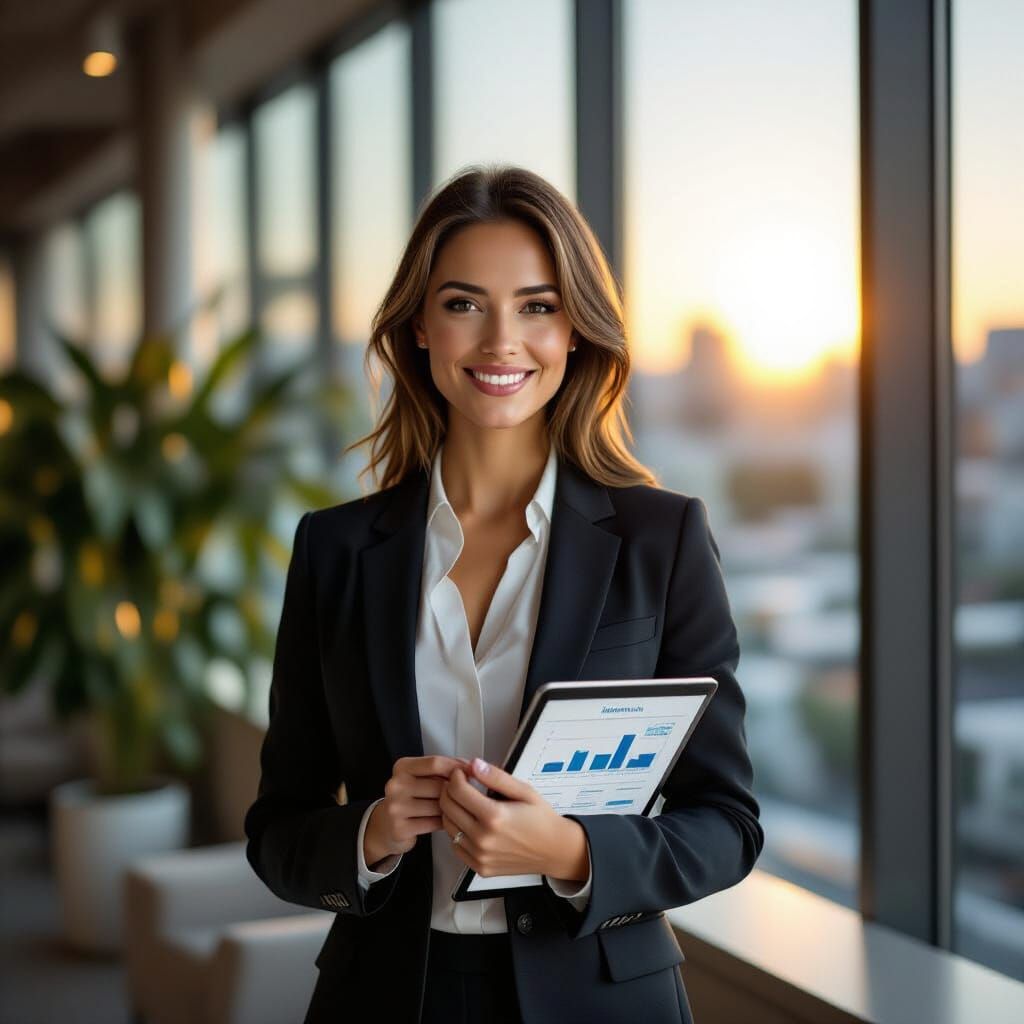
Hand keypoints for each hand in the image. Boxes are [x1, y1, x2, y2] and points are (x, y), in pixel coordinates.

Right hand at [364, 755, 470, 865]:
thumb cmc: (411, 798)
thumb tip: (471, 767)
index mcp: (402, 767)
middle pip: (439, 786)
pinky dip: (444, 822)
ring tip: (454, 809)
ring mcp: (395, 807)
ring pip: (438, 806)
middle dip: (456, 792)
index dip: (457, 767)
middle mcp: (395, 785)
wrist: (385, 826)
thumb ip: (443, 769)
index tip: (472, 772)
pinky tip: (445, 821)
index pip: (435, 763)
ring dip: (451, 808)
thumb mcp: (421, 777)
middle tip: (466, 796)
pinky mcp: (399, 828)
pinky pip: (433, 823)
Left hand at [440, 757, 588, 879]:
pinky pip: (455, 846)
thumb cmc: (541, 820)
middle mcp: (484, 839)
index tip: (462, 772)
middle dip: (449, 789)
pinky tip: (470, 823)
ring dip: (451, 810)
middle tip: (460, 784)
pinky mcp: (480, 867)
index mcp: (495, 816)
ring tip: (465, 802)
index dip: (456, 776)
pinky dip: (457, 832)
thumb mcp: (524, 791)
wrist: (555, 850)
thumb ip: (497, 777)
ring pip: (448, 826)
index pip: (457, 790)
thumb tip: (474, 764)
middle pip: (447, 807)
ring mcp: (480, 856)